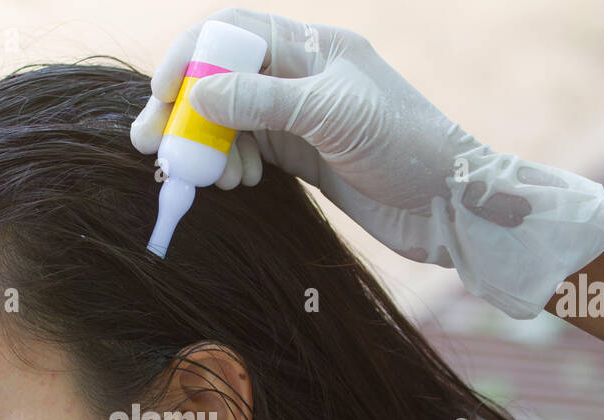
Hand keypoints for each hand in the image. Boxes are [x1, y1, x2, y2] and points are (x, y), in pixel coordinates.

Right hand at [131, 7, 603, 318]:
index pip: (229, 33)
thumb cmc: (405, 148)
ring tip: (211, 178)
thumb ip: (262, 102)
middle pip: (219, 77)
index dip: (187, 58)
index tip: (161, 97)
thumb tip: (195, 93)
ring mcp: (298, 117)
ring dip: (208, 145)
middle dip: (184, 111)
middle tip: (153, 147)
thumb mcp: (332, 117)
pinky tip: (234, 184)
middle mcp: (299, 75)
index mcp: (310, 48)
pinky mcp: (300, 155)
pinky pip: (245, 150)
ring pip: (227, 119)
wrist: (451, 203)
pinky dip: (228, 165)